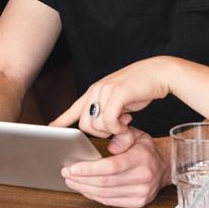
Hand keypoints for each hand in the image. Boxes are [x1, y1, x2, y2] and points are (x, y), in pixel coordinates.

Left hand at [51, 57, 173, 136]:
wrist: (158, 73)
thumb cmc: (140, 88)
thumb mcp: (119, 101)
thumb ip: (108, 112)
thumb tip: (104, 131)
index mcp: (94, 91)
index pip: (73, 108)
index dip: (61, 121)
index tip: (50, 129)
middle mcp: (96, 90)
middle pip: (84, 124)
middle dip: (100, 133)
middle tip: (118, 127)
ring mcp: (105, 91)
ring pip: (96, 125)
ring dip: (111, 130)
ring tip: (125, 121)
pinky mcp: (117, 94)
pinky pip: (109, 122)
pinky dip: (118, 128)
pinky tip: (127, 122)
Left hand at [60, 128, 167, 207]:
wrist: (165, 168)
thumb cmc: (146, 150)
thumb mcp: (137, 134)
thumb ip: (122, 136)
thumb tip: (111, 147)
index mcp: (141, 158)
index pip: (110, 167)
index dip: (88, 169)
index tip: (71, 167)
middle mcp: (142, 178)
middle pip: (104, 182)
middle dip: (81, 179)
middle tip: (66, 173)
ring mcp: (141, 193)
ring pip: (105, 194)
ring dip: (84, 188)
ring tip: (71, 180)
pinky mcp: (137, 203)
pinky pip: (110, 201)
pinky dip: (94, 196)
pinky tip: (84, 188)